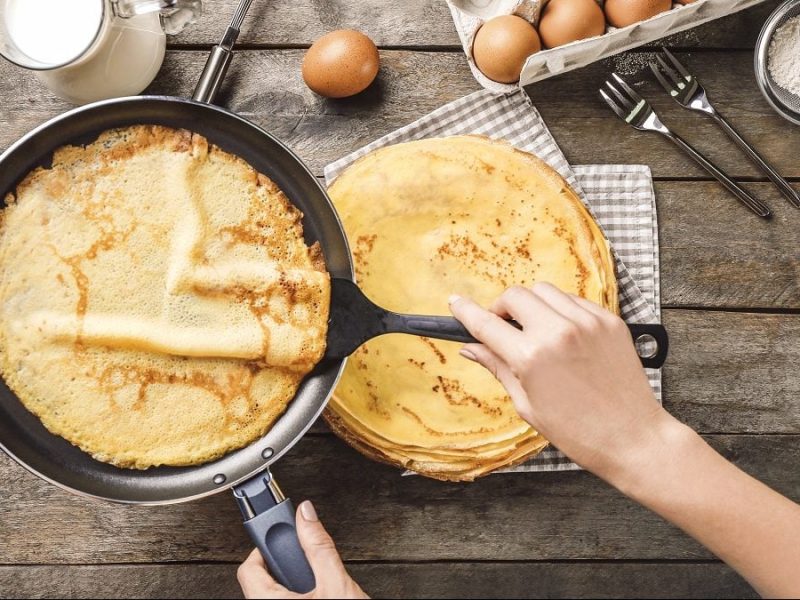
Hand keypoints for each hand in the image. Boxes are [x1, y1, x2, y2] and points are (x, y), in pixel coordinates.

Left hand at [237, 500, 367, 598]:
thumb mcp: (336, 583)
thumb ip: (319, 547)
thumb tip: (306, 514)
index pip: (248, 567)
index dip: (266, 545)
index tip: (284, 535)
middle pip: (259, 578)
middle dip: (283, 562)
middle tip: (302, 556)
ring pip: (272, 591)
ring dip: (292, 579)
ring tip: (315, 577)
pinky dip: (298, 591)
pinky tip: (319, 592)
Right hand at [449, 282, 673, 482]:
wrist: (632, 437)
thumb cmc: (578, 431)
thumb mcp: (527, 404)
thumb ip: (498, 367)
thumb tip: (471, 349)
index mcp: (531, 357)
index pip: (486, 323)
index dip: (465, 311)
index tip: (455, 303)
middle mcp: (558, 331)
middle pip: (514, 295)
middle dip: (501, 308)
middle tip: (502, 328)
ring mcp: (587, 322)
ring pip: (544, 290)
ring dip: (531, 305)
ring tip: (535, 331)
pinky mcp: (609, 321)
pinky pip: (574, 300)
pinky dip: (560, 310)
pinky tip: (562, 335)